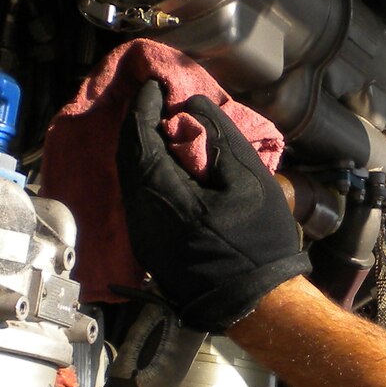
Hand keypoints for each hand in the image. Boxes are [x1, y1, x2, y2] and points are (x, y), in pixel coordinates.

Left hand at [116, 79, 309, 330]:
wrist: (255, 302)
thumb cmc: (259, 241)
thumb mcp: (249, 180)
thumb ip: (221, 136)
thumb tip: (193, 106)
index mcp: (164, 195)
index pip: (138, 138)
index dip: (143, 107)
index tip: (154, 85)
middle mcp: (141, 213)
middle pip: (126, 156)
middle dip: (138, 123)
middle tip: (156, 99)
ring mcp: (141, 231)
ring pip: (129, 176)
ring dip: (141, 147)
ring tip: (163, 125)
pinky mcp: (147, 243)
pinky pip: (137, 194)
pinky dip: (146, 169)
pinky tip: (166, 160)